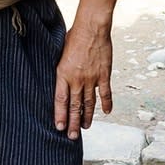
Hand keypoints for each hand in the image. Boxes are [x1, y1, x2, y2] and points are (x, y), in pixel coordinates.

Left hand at [54, 18, 112, 140]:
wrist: (91, 27)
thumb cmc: (74, 36)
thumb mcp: (60, 52)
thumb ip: (61, 68)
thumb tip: (58, 79)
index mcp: (63, 73)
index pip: (60, 100)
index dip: (60, 115)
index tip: (59, 127)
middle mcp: (77, 79)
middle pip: (75, 106)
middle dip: (73, 123)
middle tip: (72, 137)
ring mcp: (91, 78)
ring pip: (89, 103)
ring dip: (87, 116)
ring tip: (86, 127)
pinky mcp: (104, 74)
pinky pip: (105, 93)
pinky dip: (106, 104)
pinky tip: (106, 112)